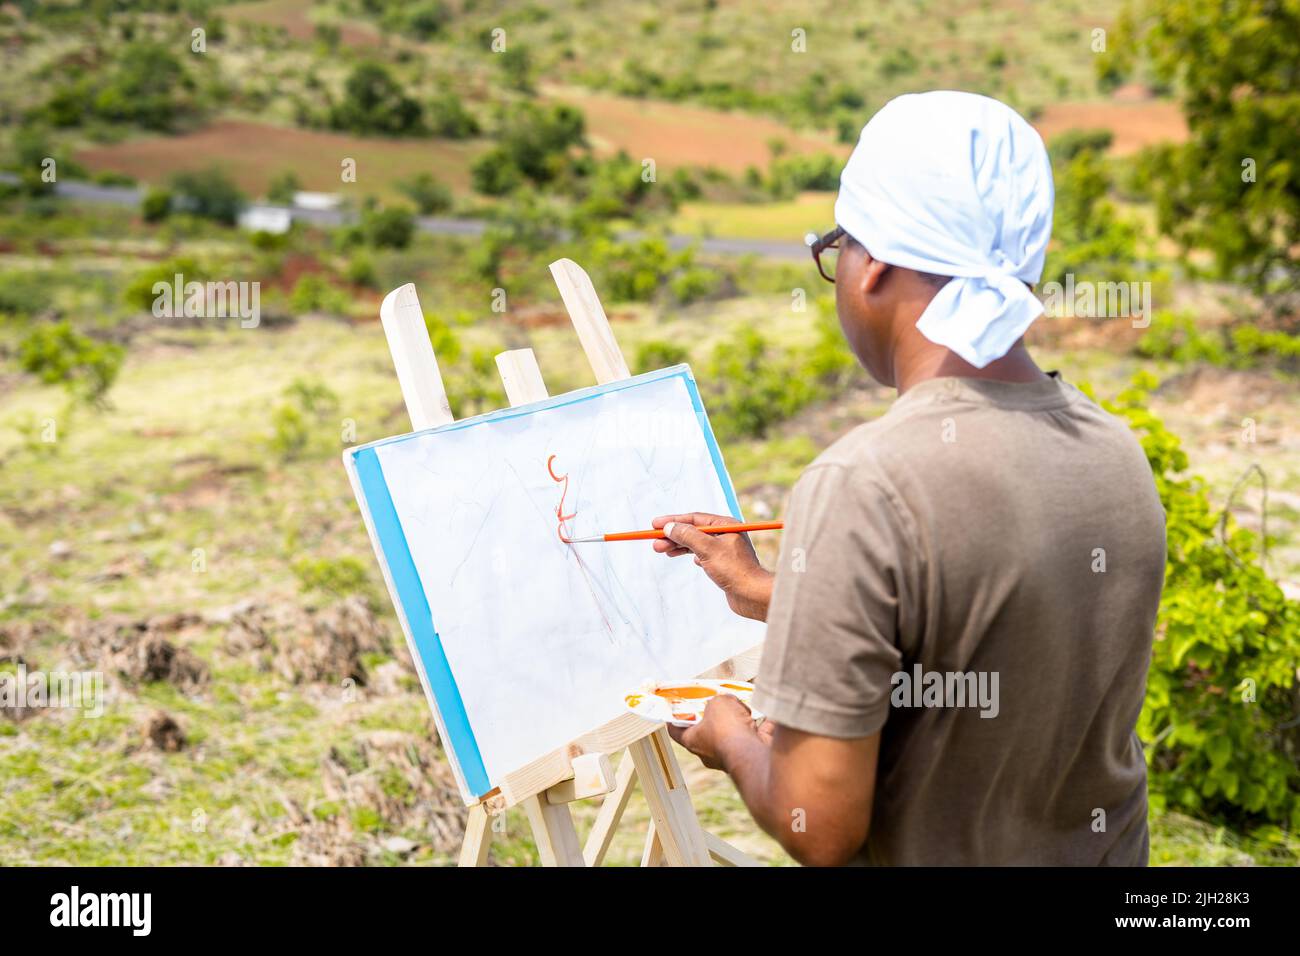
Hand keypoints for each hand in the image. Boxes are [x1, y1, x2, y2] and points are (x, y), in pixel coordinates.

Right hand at [650, 512, 773, 620]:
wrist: (752, 595)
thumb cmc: (735, 570)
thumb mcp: (707, 549)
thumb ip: (687, 536)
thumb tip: (670, 527)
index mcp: (726, 525)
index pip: (694, 518)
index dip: (673, 520)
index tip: (655, 524)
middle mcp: (726, 534)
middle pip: (693, 531)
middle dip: (673, 536)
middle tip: (655, 542)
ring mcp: (725, 549)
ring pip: (696, 543)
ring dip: (679, 546)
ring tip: (662, 550)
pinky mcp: (724, 564)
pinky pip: (703, 554)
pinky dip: (692, 555)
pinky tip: (689, 559)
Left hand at [667, 694, 761, 770]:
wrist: (752, 751)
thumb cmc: (727, 730)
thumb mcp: (717, 702)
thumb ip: (720, 700)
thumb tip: (729, 702)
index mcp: (693, 741)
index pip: (677, 731)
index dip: (676, 719)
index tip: (677, 709)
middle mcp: (710, 753)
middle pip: (709, 732)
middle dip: (717, 717)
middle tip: (721, 703)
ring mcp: (732, 756)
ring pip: (735, 735)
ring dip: (741, 721)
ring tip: (746, 708)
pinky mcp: (753, 755)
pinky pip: (759, 736)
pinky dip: (764, 725)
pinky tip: (769, 712)